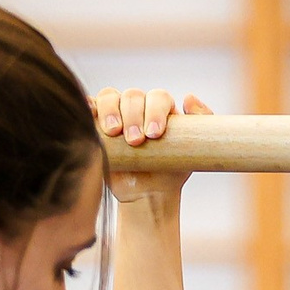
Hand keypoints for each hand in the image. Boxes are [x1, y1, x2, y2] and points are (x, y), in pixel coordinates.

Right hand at [94, 87, 210, 201]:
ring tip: (113, 133)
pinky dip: (88, 105)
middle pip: (132, 96)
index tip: (154, 135)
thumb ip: (201, 122)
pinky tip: (90, 113)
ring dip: (110, 111)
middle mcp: (137, 106)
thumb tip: (188, 97)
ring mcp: (116, 113)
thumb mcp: (193, 149)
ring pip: (110, 97)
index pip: (157, 97)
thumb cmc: (171, 170)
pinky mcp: (97, 123)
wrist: (148, 193)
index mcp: (161, 108)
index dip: (154, 112)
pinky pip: (90, 105)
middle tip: (135, 141)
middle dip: (133, 116)